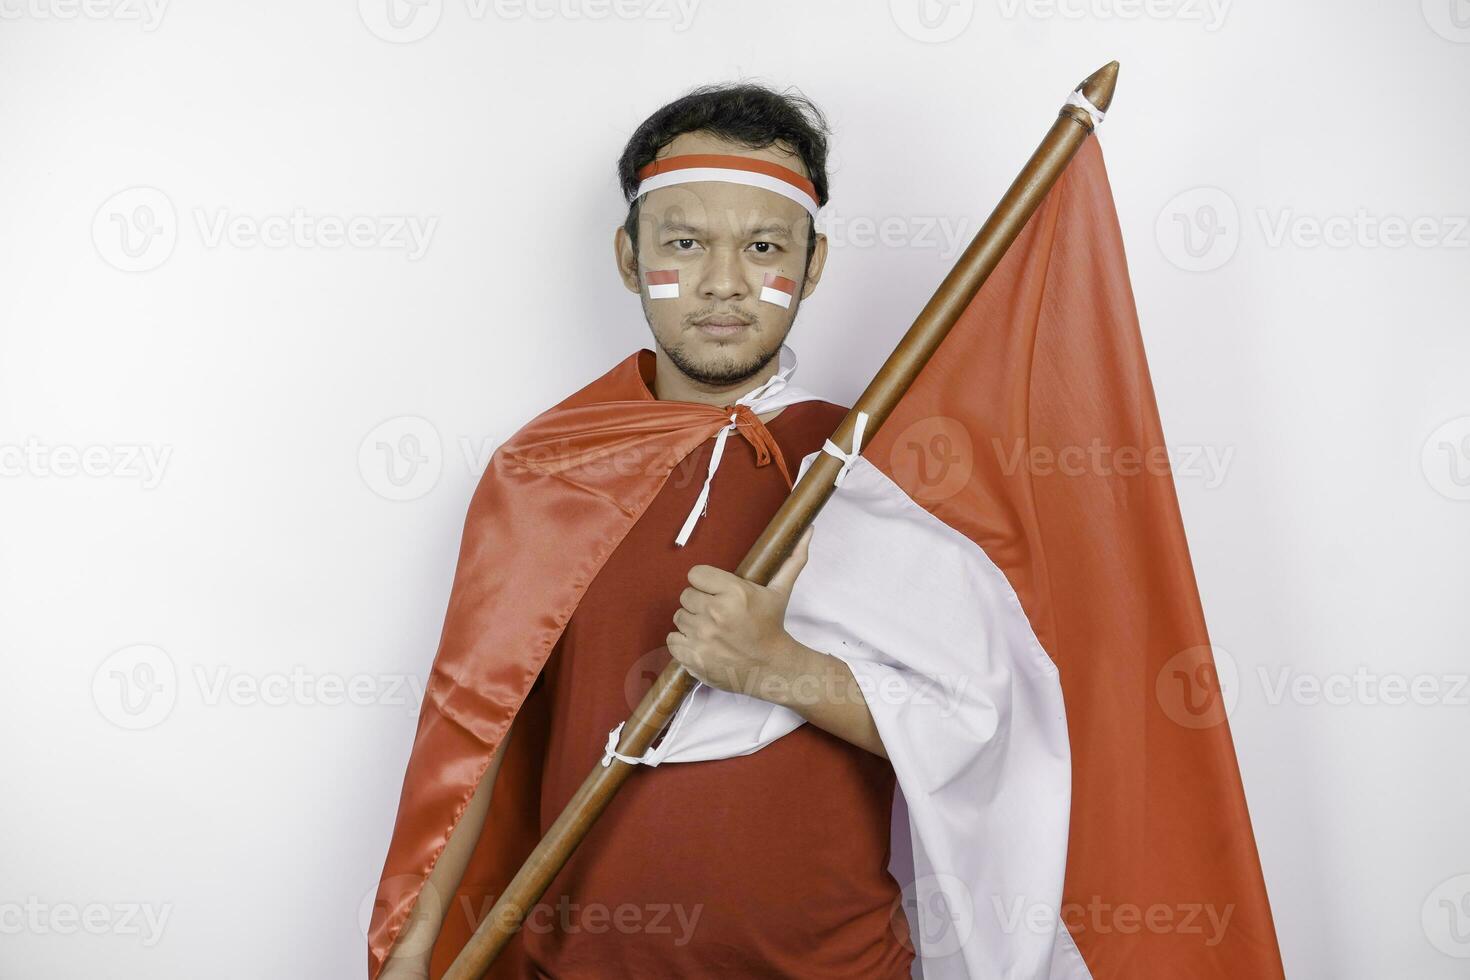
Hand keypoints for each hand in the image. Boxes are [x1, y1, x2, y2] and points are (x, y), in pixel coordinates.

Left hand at [666, 526, 813, 703]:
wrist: (771, 668)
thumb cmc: (772, 626)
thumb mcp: (780, 592)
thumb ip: (792, 560)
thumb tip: (810, 530)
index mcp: (734, 592)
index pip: (695, 574)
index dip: (705, 583)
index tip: (716, 593)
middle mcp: (716, 613)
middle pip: (686, 596)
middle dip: (700, 603)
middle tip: (716, 613)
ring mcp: (703, 637)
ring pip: (679, 618)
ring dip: (692, 623)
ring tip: (711, 629)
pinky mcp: (693, 657)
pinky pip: (672, 640)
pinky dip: (683, 643)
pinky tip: (702, 644)